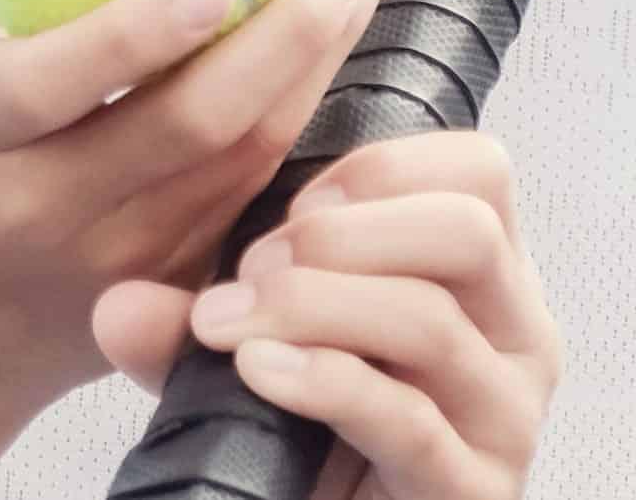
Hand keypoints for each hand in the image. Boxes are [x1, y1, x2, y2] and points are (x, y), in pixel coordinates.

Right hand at [0, 0, 390, 412]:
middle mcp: (49, 206)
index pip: (52, 88)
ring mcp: (125, 259)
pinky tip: (340, 37)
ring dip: (322, 62)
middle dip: (290, 33)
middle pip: (193, 128)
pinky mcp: (182, 286)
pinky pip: (263, 191)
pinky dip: (309, 111)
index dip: (134, 37)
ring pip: (248, 161)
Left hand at [87, 131, 561, 499]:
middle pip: (465, 231)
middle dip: (339, 236)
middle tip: (251, 270)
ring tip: (231, 324)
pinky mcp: (473, 491)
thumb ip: (185, 315)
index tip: (293, 205)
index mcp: (483, 276)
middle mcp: (516, 337)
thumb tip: (120, 305)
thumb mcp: (245, 345)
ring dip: (312, 305)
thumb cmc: (305, 429)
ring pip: (431, 320)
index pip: (480, 171)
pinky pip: (406, 419)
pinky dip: (324, 382)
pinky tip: (261, 372)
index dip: (381, 167)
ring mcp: (505, 420)